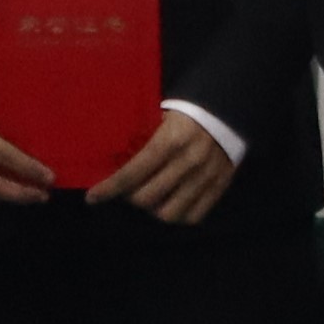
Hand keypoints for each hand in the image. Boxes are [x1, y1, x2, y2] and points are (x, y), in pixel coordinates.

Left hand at [84, 106, 237, 224]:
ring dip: (153, 210)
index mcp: (169, 141)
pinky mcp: (219, 186)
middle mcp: (187, 162)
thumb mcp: (161, 117)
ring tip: (150, 200)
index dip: (109, 189)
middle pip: (147, 198)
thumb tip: (114, 161)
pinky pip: (193, 216)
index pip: (132, 174)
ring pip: (169, 213)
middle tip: (126, 193)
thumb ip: (143, 139)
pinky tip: (171, 204)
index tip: (92, 198)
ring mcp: (205, 177)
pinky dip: (178, 216)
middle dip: (129, 199)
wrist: (230, 108)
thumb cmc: (188, 111)